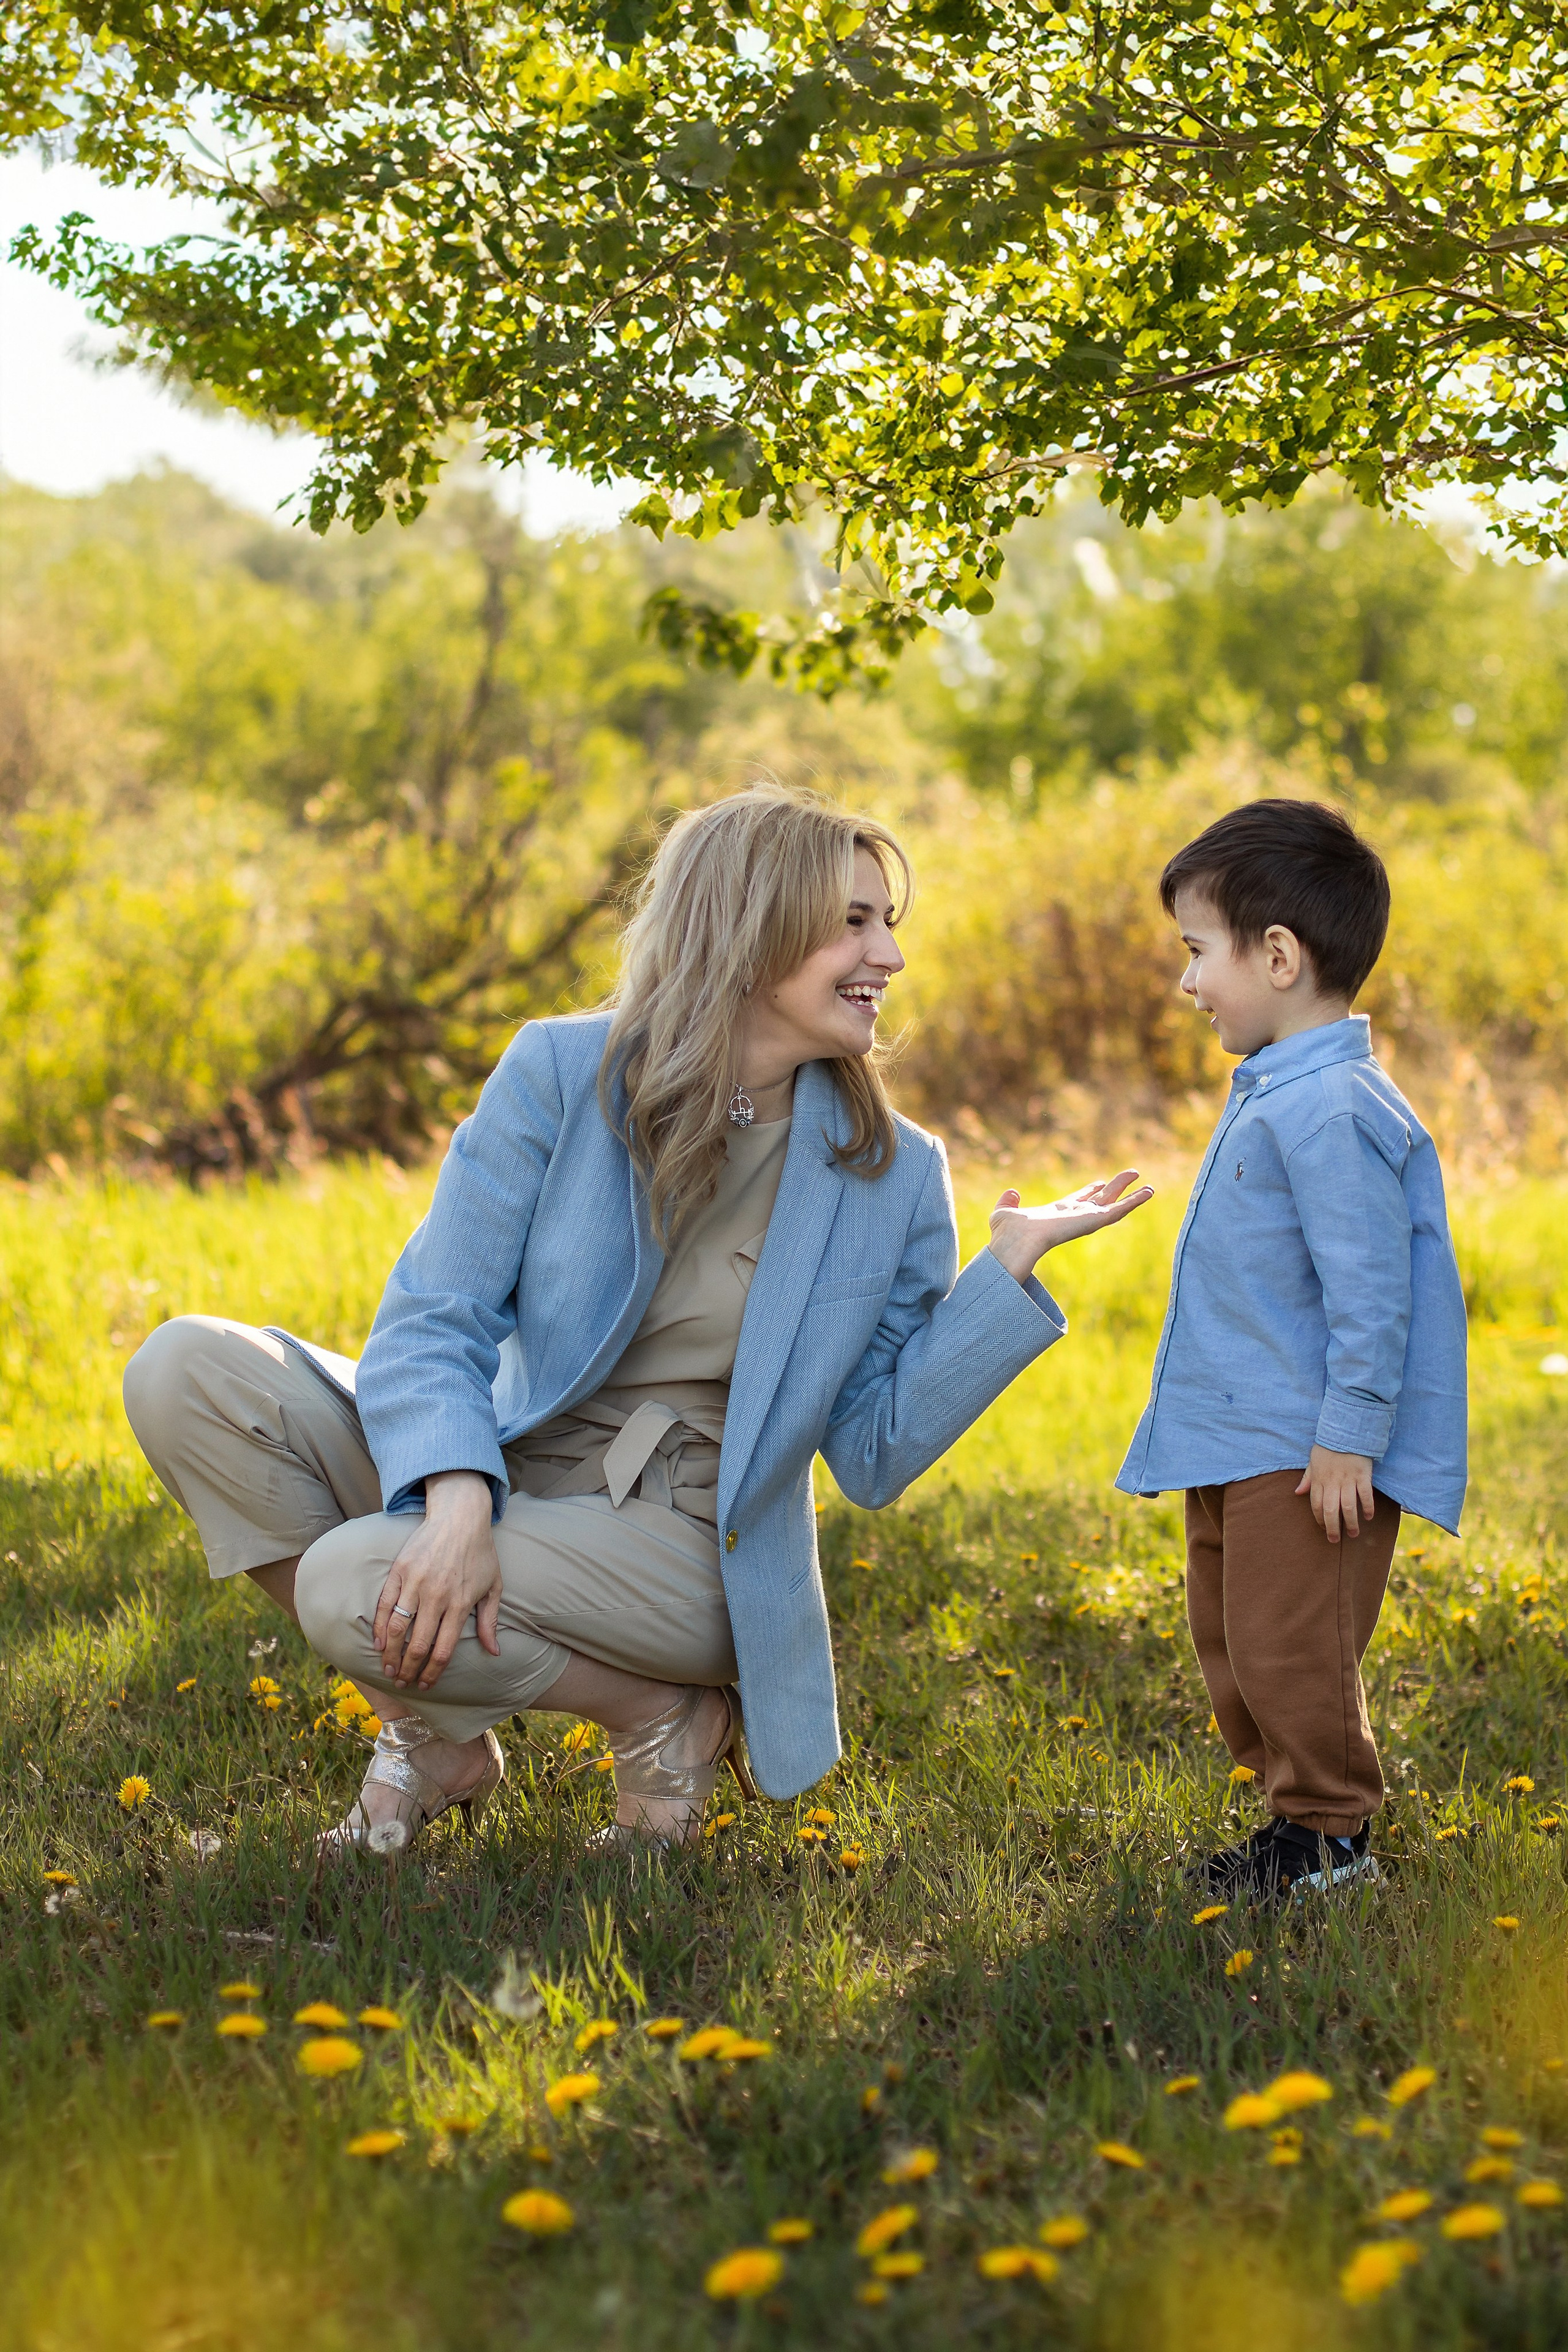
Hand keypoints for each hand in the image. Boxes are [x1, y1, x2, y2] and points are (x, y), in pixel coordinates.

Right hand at [373, 1470, 502, 1690]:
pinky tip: (378, 1644)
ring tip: (388, 1670)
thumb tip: (494, 1652)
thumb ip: (490, 1621)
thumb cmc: (480, 1553)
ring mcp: (415, 1583)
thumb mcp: (493, 1586)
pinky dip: (379, 1627)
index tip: (425, 1685)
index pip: (442, 1650)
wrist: (460, 1517)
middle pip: (418, 1645)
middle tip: (403, 1683)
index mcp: (459, 1604)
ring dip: (391, 1654)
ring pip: (397, 1628)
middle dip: (409, 1670)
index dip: (432, 1673)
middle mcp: (436, 1597)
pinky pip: (385, 1605)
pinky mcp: (400, 1570)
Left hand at [986, 1169, 1153, 1283]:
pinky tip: (1149, 1192)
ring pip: (1115, 1204)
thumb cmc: (1006, 1234)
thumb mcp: (1004, 1212)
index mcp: (1057, 1213)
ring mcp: (1086, 1219)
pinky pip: (1120, 1209)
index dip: (1089, 1191)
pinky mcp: (1095, 1221)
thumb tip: (1012, 1193)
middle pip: (1101, 1199)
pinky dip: (1135, 1201)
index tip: (1099, 1182)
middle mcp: (1074, 1217)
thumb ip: (1008, 1202)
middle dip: (1115, 1188)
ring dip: (1132, 1195)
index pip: (1078, 1200)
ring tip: (1150, 1187)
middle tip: (1132, 1175)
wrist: (1016, 1241)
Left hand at [1295, 1446, 1374, 1542]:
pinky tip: (1368, 1517)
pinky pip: (1365, 1495)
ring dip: (1350, 1522)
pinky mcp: (1363, 1475)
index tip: (1323, 1528)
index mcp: (1319, 1479)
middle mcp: (1333, 1482)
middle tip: (1335, 1540)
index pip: (1316, 1505)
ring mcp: (1348, 1479)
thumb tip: (1297, 1493)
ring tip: (1353, 1533)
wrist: (1346, 1431)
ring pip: (1348, 1506)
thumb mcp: (1313, 1461)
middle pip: (1330, 1510)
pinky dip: (1367, 1507)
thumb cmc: (1328, 1447)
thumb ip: (1307, 1478)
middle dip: (1332, 1527)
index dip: (1319, 1519)